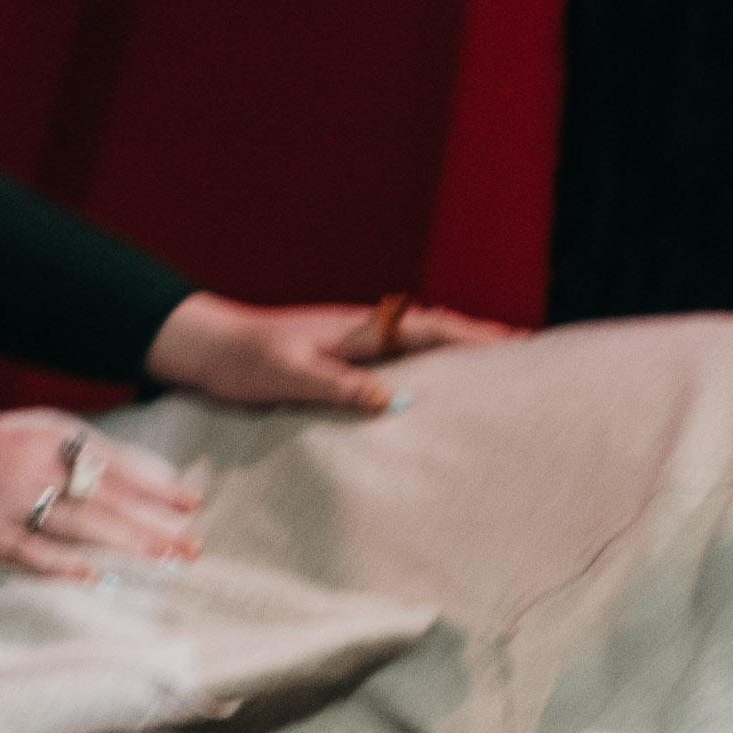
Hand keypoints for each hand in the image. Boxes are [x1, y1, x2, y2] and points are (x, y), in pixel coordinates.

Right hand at [0, 407, 207, 572]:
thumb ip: (37, 449)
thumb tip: (79, 466)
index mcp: (33, 437)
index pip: (108, 459)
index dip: (152, 483)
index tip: (188, 502)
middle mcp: (28, 465)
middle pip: (107, 494)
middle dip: (156, 521)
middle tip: (195, 544)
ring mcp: (6, 502)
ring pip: (83, 524)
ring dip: (130, 545)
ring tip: (168, 564)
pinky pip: (32, 554)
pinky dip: (66, 567)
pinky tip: (98, 580)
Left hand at [145, 290, 510, 416]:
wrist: (204, 349)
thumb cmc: (243, 361)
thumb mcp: (290, 376)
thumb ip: (339, 387)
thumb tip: (396, 402)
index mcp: (359, 330)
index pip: (431, 329)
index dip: (477, 338)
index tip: (521, 346)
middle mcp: (362, 333)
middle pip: (434, 334)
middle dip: (480, 344)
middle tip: (527, 358)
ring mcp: (352, 347)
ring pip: (417, 349)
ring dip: (455, 358)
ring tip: (494, 378)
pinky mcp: (338, 365)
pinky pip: (394, 367)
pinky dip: (423, 374)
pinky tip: (430, 395)